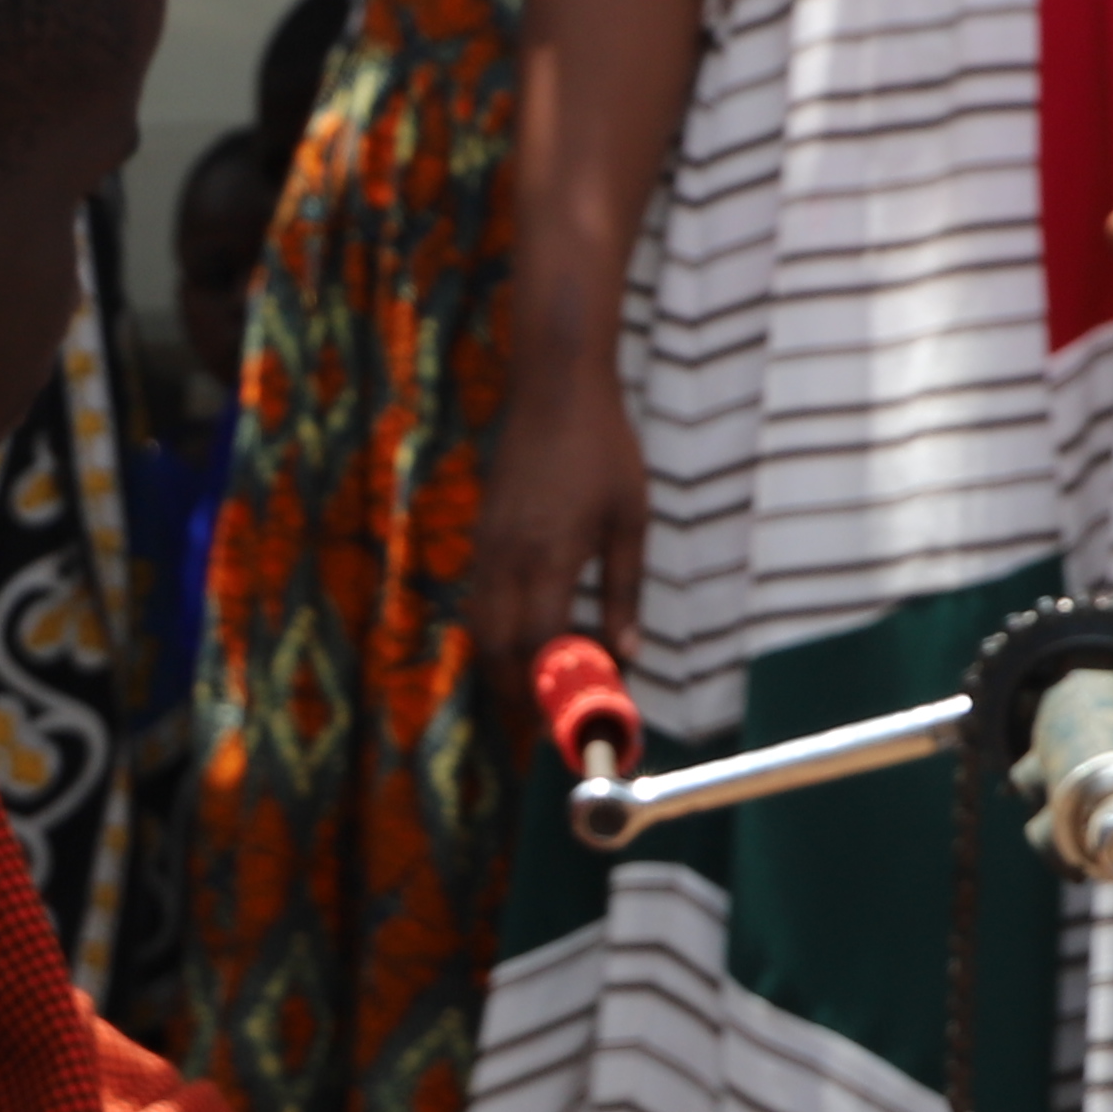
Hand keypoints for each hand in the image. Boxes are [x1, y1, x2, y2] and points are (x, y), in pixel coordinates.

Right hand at [462, 347, 648, 752]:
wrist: (554, 388)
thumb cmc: (603, 448)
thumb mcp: (631, 521)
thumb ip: (626, 591)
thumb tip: (628, 653)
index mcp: (550, 557)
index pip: (540, 646)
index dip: (553, 691)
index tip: (573, 722)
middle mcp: (508, 559)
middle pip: (497, 650)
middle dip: (518, 695)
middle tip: (549, 723)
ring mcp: (488, 546)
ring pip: (481, 628)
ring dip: (504, 667)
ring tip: (537, 691)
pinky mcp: (483, 535)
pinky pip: (481, 600)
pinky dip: (499, 632)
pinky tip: (528, 639)